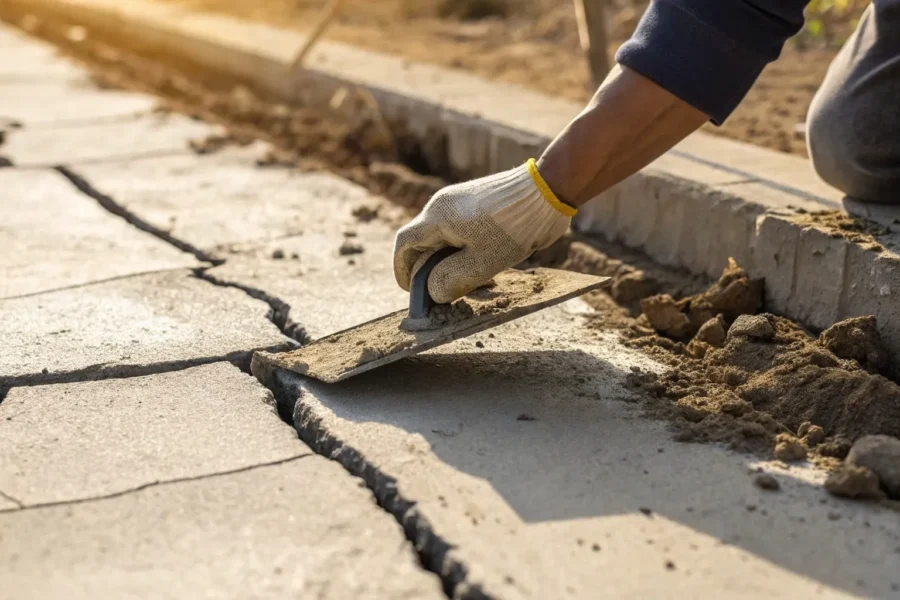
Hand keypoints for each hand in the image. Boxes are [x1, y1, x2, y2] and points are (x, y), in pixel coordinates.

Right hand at [393, 159, 573, 302]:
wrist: (549, 190)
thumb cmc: (515, 226)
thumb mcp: (482, 263)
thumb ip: (452, 280)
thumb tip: (433, 292)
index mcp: (437, 216)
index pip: (404, 243)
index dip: (402, 270)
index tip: (412, 292)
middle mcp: (443, 205)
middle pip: (424, 242)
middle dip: (432, 270)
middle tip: (448, 293)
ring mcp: (460, 201)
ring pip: (445, 238)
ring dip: (453, 262)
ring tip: (476, 282)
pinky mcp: (477, 203)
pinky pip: (462, 230)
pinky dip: (466, 250)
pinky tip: (488, 265)